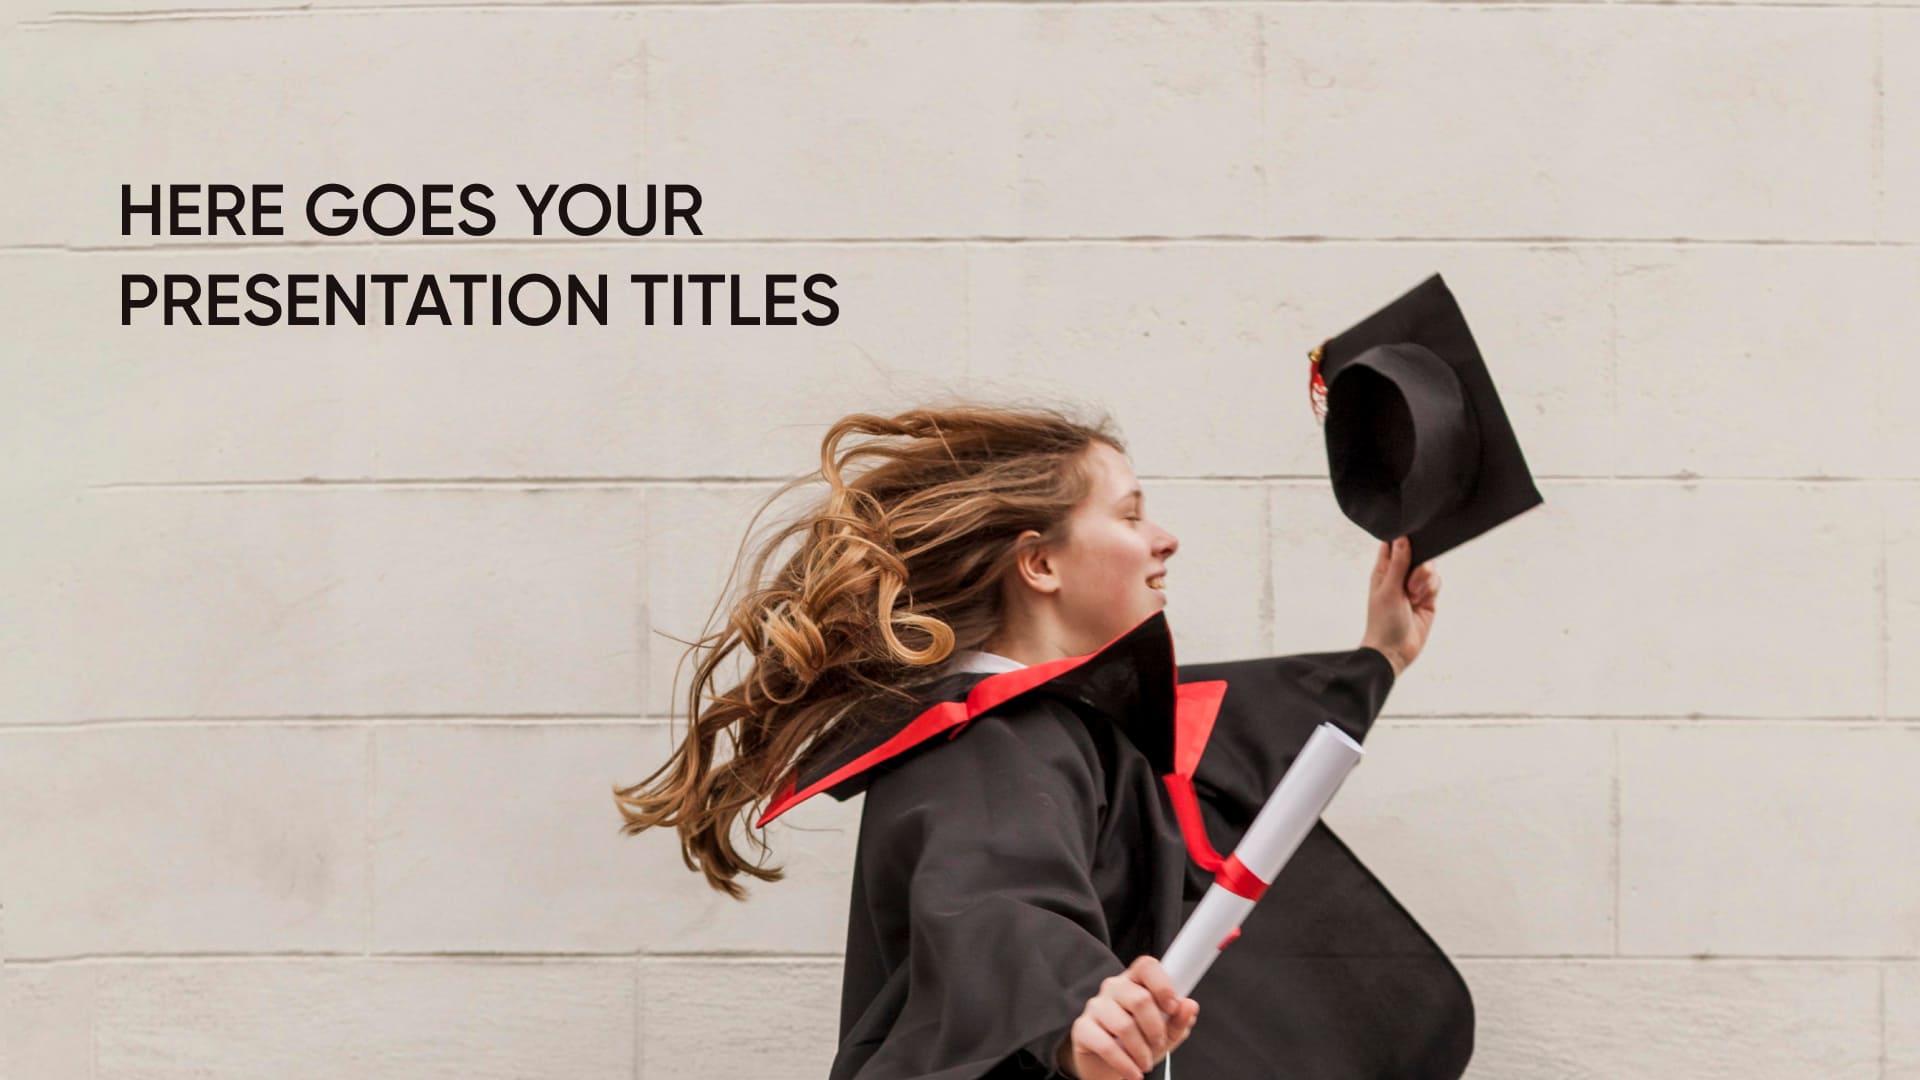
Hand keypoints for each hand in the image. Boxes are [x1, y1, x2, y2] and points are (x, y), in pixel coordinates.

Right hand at [1054, 956, 1198, 1078]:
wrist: (1106, 1066)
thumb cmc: (1137, 1043)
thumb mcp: (1164, 1034)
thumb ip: (1178, 1020)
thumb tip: (1189, 1006)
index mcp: (1135, 981)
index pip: (1147, 967)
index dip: (1163, 985)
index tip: (1173, 1008)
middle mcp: (1114, 988)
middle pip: (1140, 999)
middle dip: (1156, 1030)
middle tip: (1159, 1044)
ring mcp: (1096, 1006)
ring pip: (1124, 1025)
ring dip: (1141, 1051)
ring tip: (1145, 1063)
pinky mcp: (1082, 1028)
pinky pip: (1105, 1045)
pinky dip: (1125, 1063)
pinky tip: (1133, 1072)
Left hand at [1360, 536, 1439, 676]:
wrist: (1394, 651)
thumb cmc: (1383, 621)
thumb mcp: (1389, 589)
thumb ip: (1398, 563)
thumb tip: (1401, 537)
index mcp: (1383, 571)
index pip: (1393, 546)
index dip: (1403, 539)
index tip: (1412, 540)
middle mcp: (1399, 577)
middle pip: (1417, 554)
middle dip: (1419, 564)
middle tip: (1411, 581)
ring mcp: (1414, 587)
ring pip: (1429, 569)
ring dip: (1424, 580)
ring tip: (1413, 596)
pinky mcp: (1428, 599)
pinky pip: (1436, 583)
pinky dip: (1431, 589)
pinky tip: (1421, 602)